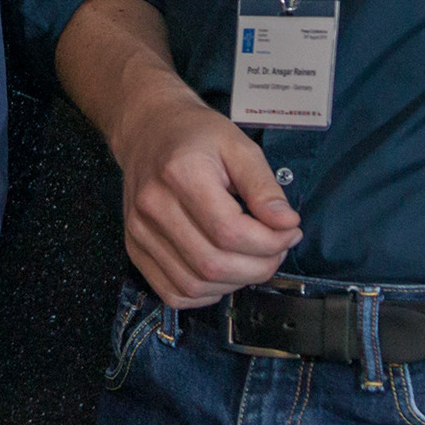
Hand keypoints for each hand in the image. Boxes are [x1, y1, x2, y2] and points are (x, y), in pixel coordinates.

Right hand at [101, 79, 300, 306]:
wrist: (148, 130)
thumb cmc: (194, 136)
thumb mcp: (239, 146)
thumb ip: (264, 187)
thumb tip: (286, 224)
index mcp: (179, 174)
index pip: (230, 231)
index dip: (270, 242)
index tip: (289, 231)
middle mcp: (153, 206)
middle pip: (212, 264)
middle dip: (258, 266)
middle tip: (276, 249)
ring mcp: (139, 230)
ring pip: (194, 284)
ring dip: (234, 282)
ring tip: (252, 259)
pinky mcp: (135, 247)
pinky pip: (173, 292)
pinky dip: (205, 293)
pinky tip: (222, 273)